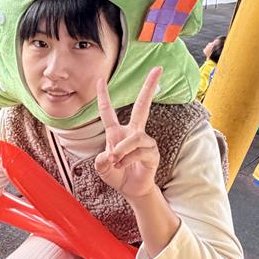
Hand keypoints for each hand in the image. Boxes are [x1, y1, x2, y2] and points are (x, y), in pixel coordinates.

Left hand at [94, 67, 161, 202]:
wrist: (131, 190)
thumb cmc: (117, 175)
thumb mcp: (101, 168)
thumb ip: (100, 161)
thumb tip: (110, 154)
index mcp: (117, 132)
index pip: (108, 111)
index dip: (103, 96)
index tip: (100, 79)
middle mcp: (133, 132)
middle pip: (142, 106)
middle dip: (149, 87)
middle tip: (158, 68)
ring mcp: (144, 142)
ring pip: (134, 137)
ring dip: (122, 150)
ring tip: (115, 161)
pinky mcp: (152, 153)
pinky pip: (140, 151)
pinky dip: (128, 159)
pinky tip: (123, 166)